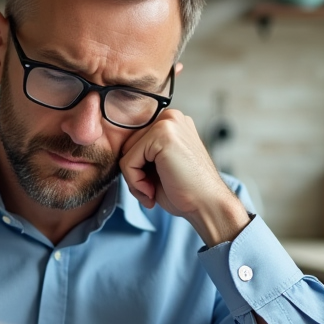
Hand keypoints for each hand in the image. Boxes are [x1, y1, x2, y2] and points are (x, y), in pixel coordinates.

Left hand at [119, 109, 250, 245]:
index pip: (134, 143)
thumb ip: (140, 155)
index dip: (136, 169)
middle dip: (133, 174)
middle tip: (151, 192)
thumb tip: (115, 153)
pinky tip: (152, 191)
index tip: (151, 187)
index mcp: (170, 123)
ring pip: (125, 153)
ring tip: (152, 192)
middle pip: (127, 146)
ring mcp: (167, 123)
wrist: (208, 205)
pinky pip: (128, 161)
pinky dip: (134, 182)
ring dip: (134, 179)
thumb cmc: (184, 192)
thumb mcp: (157, 167)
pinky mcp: (162, 135)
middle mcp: (170, 117)